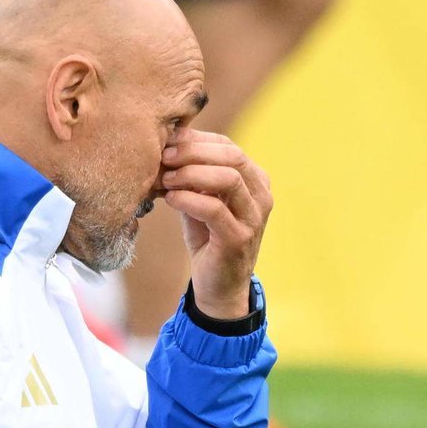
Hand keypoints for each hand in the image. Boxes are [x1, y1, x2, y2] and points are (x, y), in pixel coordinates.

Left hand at [160, 129, 272, 319]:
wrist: (219, 287)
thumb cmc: (208, 239)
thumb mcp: (200, 201)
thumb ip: (191, 177)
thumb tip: (165, 147)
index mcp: (255, 180)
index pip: (228, 146)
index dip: (196, 140)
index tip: (168, 142)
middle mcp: (261, 196)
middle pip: (232, 156)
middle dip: (194, 152)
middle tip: (165, 157)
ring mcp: (254, 218)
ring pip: (228, 179)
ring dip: (192, 174)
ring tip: (166, 179)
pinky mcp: (239, 239)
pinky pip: (215, 209)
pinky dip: (189, 200)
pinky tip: (171, 199)